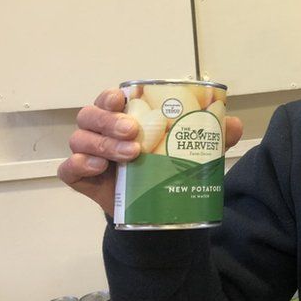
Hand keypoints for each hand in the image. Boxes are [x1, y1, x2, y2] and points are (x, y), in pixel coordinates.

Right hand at [58, 88, 243, 215]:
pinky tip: (98, 168)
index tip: (124, 98)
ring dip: (101, 144)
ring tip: (129, 155)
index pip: (109, 98)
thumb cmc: (165, 163)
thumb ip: (211, 136)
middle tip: (132, 132)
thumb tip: (232, 124)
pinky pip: (68, 169)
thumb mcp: (191, 149)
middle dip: (108, 121)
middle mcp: (99, 130)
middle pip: (90, 115)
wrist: (153, 205)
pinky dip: (79, 165)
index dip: (111, 96)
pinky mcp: (80, 177)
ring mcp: (87, 152)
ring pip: (80, 139)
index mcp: (121, 115)